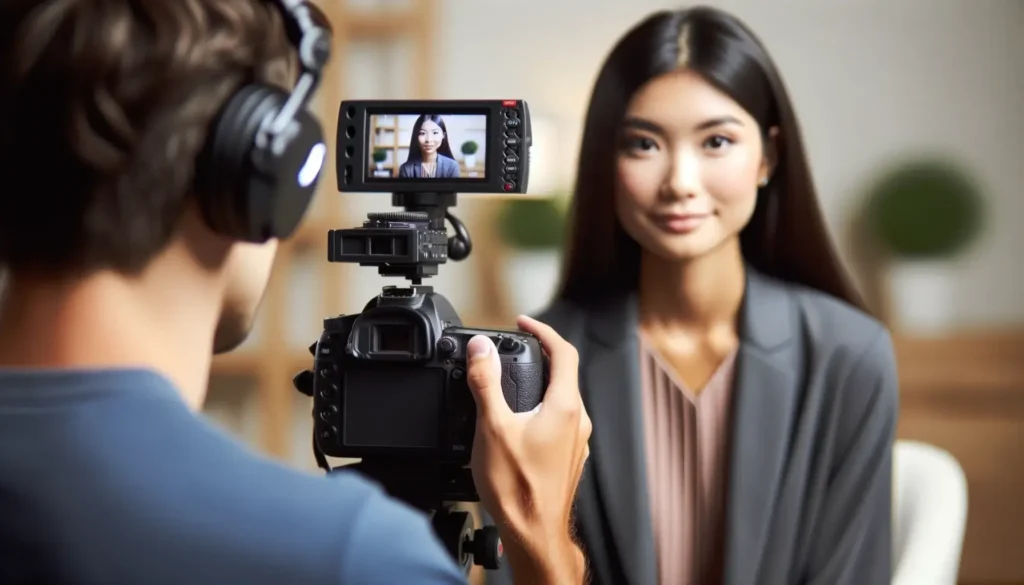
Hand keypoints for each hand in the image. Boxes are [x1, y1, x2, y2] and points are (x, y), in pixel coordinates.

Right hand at [466, 315, 590, 584]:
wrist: (534, 533)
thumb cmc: (518, 488)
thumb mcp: (492, 427)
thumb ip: (486, 382)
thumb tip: (481, 348)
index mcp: (565, 406)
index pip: (563, 352)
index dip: (543, 331)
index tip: (523, 322)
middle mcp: (578, 421)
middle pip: (564, 374)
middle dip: (539, 356)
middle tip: (514, 348)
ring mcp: (576, 441)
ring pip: (562, 399)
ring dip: (539, 384)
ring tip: (512, 382)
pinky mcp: (568, 458)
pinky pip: (558, 422)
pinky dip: (540, 409)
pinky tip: (518, 421)